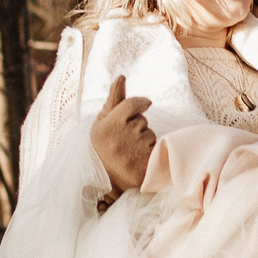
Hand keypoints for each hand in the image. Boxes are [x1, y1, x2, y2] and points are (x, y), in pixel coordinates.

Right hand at [90, 74, 155, 193]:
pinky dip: (150, 152)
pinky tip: (137, 159)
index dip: (141, 102)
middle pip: (142, 120)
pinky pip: (155, 148)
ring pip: (150, 134)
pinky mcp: (145, 165)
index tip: (146, 103)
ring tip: (129, 151)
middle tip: (125, 139)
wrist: (103, 181)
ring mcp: (134, 152)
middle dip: (137, 126)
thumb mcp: (102, 123)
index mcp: (108, 125)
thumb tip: (122, 77)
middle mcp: (122, 138)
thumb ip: (114, 99)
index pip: (132, 104)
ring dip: (143, 140)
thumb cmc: (102, 146)